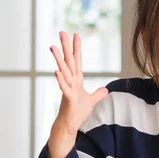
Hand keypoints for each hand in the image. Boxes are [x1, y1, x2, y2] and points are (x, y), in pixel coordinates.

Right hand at [47, 31, 108, 157]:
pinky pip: (64, 88)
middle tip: (61, 31)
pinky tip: (56, 72)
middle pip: (68, 61)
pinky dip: (61, 80)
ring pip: (63, 71)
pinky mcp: (68, 99)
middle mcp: (71, 82)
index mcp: (76, 80)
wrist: (69, 126)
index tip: (76, 34)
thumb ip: (98, 94)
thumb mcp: (91, 102)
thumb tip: (105, 90)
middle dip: (66, 46)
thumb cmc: (77, 113)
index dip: (77, 48)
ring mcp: (68, 89)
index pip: (77, 60)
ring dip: (59, 59)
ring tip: (53, 46)